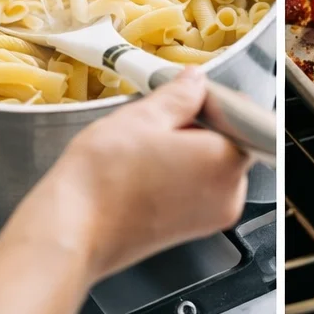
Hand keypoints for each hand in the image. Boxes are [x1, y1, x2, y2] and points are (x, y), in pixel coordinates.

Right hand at [0, 68, 249, 313]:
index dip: (212, 102)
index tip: (187, 96)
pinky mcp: (190, 231)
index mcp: (227, 162)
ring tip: (144, 152)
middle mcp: (229, 195)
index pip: (241, 118)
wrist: (73, 230)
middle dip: (198, 128)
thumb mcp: (142, 117)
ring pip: (209, 168)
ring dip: (185, 153)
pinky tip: (143, 173)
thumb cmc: (104, 180)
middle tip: (157, 123)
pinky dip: (176, 177)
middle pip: (228, 145)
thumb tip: (195, 82)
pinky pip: (194, 191)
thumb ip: (180, 95)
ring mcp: (211, 218)